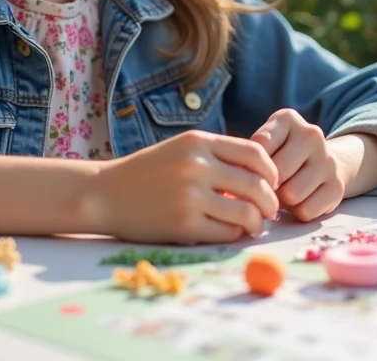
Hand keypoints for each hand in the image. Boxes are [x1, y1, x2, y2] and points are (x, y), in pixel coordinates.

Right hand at [91, 131, 278, 244]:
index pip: (255, 153)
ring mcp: (190, 196)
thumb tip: (262, 178)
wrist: (104, 194)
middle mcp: (196, 165)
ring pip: (247, 213)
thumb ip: (218, 156)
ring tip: (252, 225)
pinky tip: (228, 232)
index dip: (271, 171)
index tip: (271, 183)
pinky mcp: (184, 225)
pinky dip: (234, 235)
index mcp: (198, 142)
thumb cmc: (148, 172)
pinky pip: (226, 233)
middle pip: (257, 185)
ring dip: (256, 223)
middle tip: (269, 211)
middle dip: (269, 202)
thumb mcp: (181, 148)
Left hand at [251, 109, 346, 221]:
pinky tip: (301, 200)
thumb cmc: (280, 155)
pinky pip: (306, 211)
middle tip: (270, 185)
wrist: (320, 163)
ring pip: (291, 194)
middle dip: (268, 185)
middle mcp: (311, 134)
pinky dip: (298, 212)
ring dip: (283, 201)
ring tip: (284, 191)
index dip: (252, 167)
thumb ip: (250, 157)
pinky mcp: (337, 186)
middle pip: (277, 172)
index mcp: (287, 119)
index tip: (253, 170)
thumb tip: (240, 185)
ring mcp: (328, 160)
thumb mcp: (264, 145)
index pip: (259, 147)